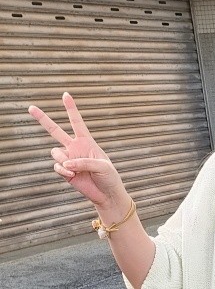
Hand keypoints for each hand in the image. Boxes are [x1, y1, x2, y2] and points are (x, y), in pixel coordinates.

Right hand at [28, 92, 128, 213]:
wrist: (106, 194)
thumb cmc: (109, 177)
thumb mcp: (103, 166)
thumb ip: (84, 162)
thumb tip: (66, 163)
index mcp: (87, 141)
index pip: (77, 122)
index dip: (71, 108)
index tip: (65, 95)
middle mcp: (75, 147)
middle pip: (55, 130)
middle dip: (43, 119)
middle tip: (30, 107)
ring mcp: (68, 159)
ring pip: (55, 152)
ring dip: (63, 159)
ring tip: (74, 169)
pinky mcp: (64, 171)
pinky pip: (57, 166)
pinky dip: (63, 170)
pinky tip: (72, 176)